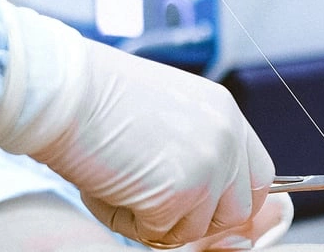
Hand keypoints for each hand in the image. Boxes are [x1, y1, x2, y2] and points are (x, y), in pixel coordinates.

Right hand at [0, 3, 275, 248]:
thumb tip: (202, 202)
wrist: (66, 90)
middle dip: (197, 218)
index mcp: (226, 113)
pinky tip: (110, 187)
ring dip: (158, 221)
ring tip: (122, 184)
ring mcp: (211, 164)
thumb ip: (196, 151)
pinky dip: (130, 222)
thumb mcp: (167, 118)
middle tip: (153, 202)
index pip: (258, 177)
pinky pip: (161, 233)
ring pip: (196, 228)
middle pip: (238, 210)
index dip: (227, 199)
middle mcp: (228, 136)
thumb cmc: (98, 101)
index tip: (196, 205)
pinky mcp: (183, 191)